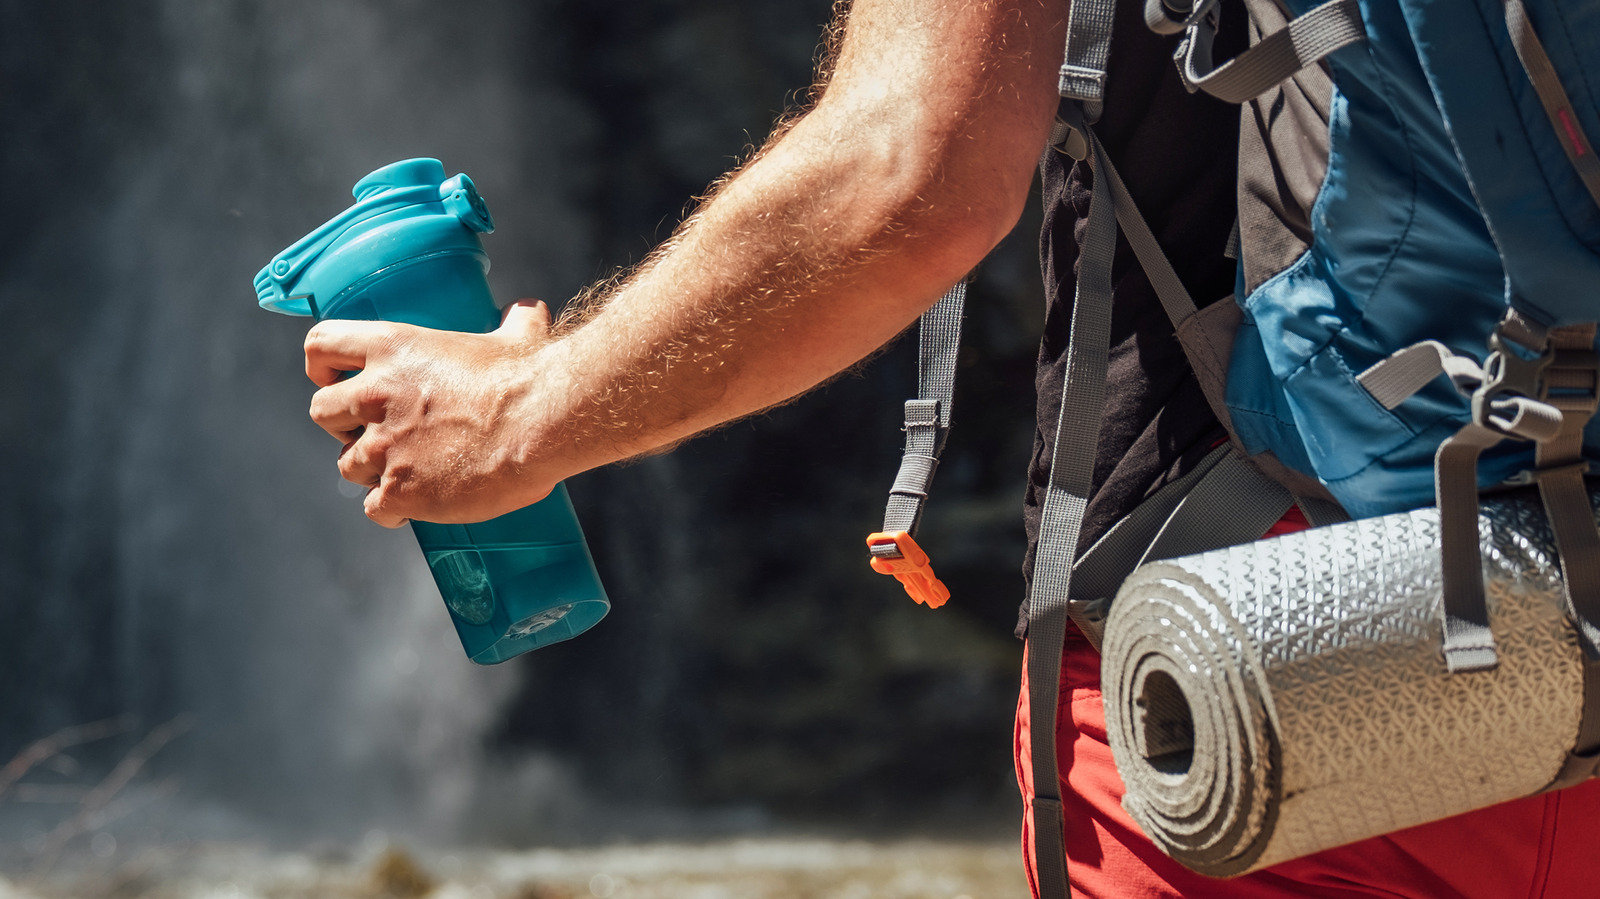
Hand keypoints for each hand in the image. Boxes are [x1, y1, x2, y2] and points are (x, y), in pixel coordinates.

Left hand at [305, 300, 560, 527]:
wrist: (539, 423)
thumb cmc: (527, 378)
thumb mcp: (516, 338)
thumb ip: (513, 324)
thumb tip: (527, 312)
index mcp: (392, 349)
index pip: (321, 346)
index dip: (323, 367)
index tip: (336, 380)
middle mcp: (375, 395)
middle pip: (323, 413)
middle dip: (345, 426)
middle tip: (378, 433)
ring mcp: (382, 446)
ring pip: (347, 466)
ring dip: (372, 471)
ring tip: (409, 472)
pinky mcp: (399, 490)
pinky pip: (374, 508)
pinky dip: (393, 509)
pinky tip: (417, 505)